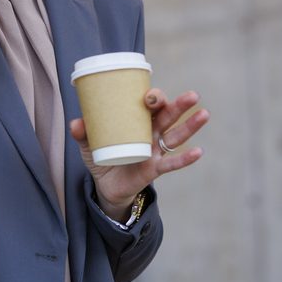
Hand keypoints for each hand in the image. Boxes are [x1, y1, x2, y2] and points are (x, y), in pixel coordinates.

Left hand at [69, 89, 209, 221]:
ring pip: (176, 136)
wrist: (105, 185)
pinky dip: (185, 158)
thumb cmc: (102, 156)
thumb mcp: (88, 144)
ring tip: (204, 114)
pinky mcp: (154, 169)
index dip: (154, 97)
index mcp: (136, 121)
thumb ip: (82, 133)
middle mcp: (150, 133)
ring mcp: (155, 151)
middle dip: (179, 105)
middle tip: (192, 95)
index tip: (151, 95)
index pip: (150, 105)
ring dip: (190, 126)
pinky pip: (172, 164)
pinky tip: (198, 152)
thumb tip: (76, 123)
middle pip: (168, 116)